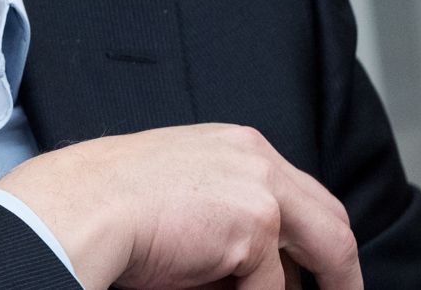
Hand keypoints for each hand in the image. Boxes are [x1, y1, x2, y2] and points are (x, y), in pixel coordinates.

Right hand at [0, 124, 360, 289]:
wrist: (80, 207)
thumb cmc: (109, 202)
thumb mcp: (181, 189)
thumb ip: (228, 210)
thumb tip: (265, 270)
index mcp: (237, 145)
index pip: (302, 193)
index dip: (317, 238)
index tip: (322, 271)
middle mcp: (257, 158)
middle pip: (331, 220)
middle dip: (341, 270)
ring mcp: (260, 191)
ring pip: (321, 255)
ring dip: (297, 288)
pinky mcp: (255, 228)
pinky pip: (268, 289)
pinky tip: (207, 289)